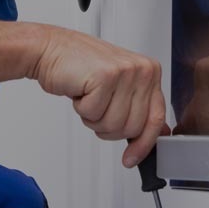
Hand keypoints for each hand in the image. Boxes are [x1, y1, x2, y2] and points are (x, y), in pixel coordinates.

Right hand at [29, 28, 166, 167]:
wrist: (52, 49)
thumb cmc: (81, 68)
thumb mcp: (118, 88)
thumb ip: (140, 108)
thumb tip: (156, 132)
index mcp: (150, 72)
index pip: (156, 118)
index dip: (143, 143)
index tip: (131, 157)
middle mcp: (143, 70)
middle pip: (133, 127)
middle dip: (109, 127)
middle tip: (98, 108)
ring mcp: (126, 72)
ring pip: (114, 124)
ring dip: (94, 119)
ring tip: (89, 97)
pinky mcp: (106, 76)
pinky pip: (94, 114)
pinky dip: (82, 109)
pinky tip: (82, 91)